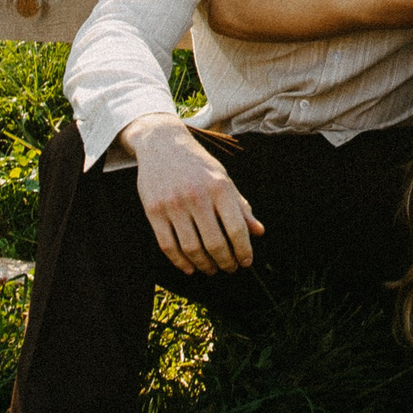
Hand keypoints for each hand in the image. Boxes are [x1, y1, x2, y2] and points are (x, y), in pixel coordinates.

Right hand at [124, 115, 262, 274]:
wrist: (162, 144)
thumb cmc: (198, 164)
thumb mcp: (223, 179)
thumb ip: (240, 206)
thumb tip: (259, 232)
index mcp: (219, 187)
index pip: (236, 228)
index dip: (243, 250)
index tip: (246, 262)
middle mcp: (196, 196)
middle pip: (214, 243)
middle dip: (225, 262)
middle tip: (230, 268)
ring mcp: (173, 204)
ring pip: (191, 248)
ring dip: (204, 265)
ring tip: (212, 269)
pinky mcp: (153, 211)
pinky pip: (168, 246)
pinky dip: (180, 262)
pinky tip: (190, 267)